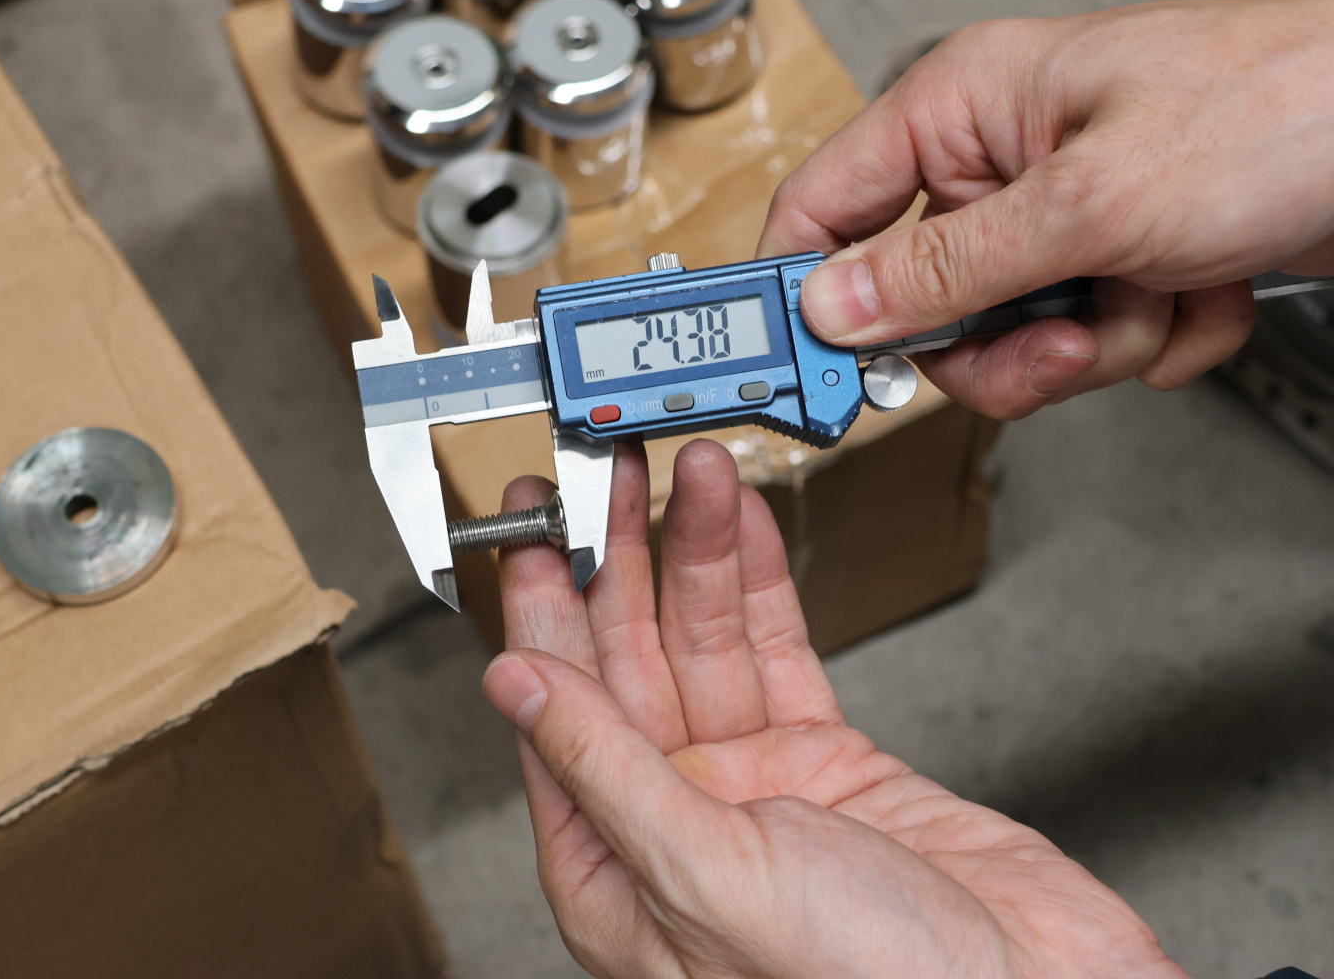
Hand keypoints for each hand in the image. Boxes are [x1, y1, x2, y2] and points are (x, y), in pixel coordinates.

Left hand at [484, 439, 1186, 978]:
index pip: (557, 713)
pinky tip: (742, 528)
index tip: (529, 527)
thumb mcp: (709, 876)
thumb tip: (517, 688)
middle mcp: (675, 824)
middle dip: (620, 558)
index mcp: (616, 871)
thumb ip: (608, 773)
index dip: (540, 612)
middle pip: (626, 662)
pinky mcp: (829, 764)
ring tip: (693, 470)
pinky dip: (759, 586)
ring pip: (705, 645)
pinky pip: (776, 654)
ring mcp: (755, 790)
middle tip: (610, 472)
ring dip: (696, 554)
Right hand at [758, 0, 1333, 419]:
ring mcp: (1060, 218)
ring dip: (1090, 342)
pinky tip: (1200, 287)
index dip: (801, 290)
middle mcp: (1001, 165)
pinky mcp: (1115, 262)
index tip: (798, 367)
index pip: (824, 206)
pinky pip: (1085, 342)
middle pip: (922, 304)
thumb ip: (948, 270)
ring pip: (1008, 338)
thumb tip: (836, 309)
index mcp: (962, 111)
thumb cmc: (1277, 109)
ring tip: (1151, 299)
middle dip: (1001, 343)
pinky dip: (1150, 336)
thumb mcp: (1088, 203)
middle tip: (1055, 340)